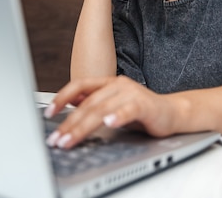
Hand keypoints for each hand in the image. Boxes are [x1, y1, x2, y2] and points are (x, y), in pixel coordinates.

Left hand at [43, 76, 178, 148]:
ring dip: (84, 127)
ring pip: (102, 109)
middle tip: (57, 139)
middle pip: (88, 104)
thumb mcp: (113, 104)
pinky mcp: (145, 105)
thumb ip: (94, 102)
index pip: (80, 85)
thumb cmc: (141, 111)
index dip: (62, 97)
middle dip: (69, 123)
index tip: (48, 113)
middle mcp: (118, 85)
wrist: (172, 113)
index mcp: (108, 83)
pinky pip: (128, 110)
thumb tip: (69, 102)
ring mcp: (131, 93)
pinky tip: (108, 123)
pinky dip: (117, 116)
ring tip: (71, 139)